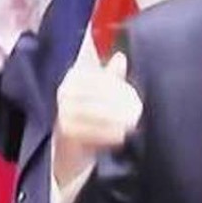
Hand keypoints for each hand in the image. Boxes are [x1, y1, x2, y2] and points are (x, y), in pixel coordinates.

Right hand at [53, 52, 141, 186]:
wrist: (70, 145)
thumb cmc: (89, 112)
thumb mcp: (100, 91)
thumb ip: (111, 75)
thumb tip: (120, 57)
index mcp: (74, 76)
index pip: (100, 78)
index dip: (118, 87)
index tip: (134, 97)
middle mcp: (65, 91)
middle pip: (99, 95)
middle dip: (120, 104)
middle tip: (138, 111)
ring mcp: (63, 111)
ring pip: (96, 113)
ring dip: (117, 119)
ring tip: (134, 123)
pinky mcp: (65, 130)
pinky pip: (91, 132)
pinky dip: (108, 134)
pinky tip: (122, 136)